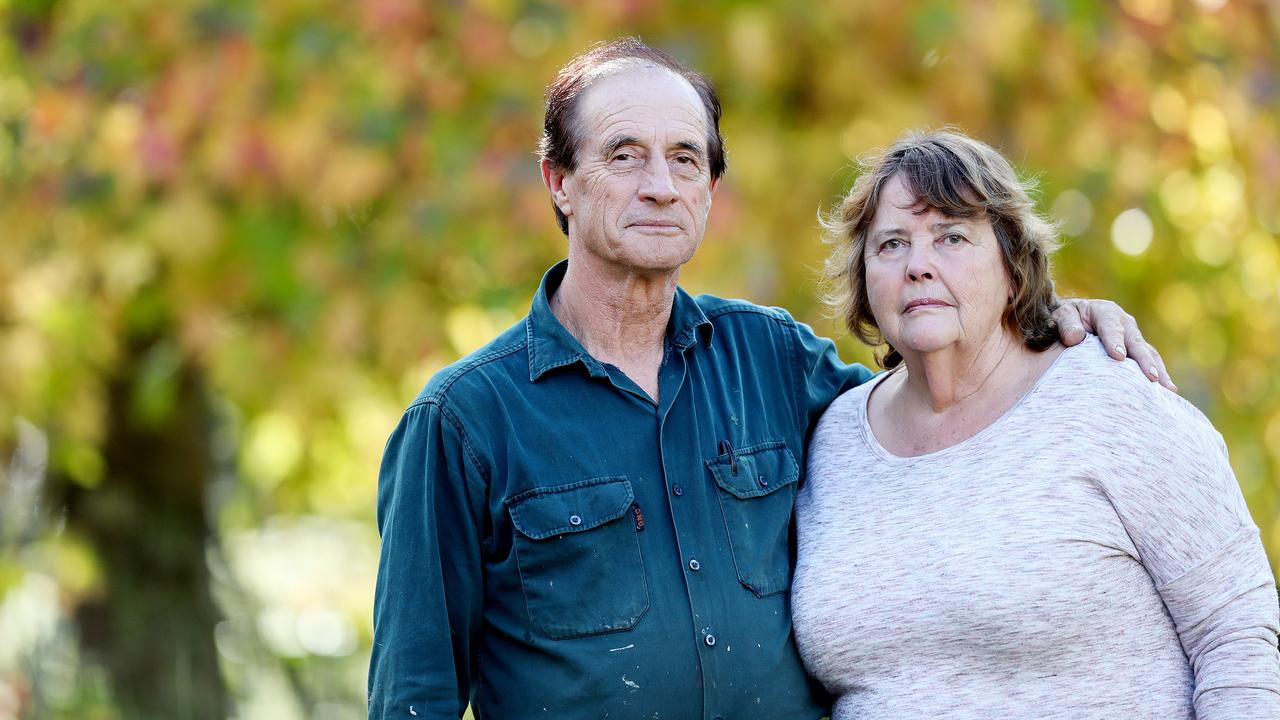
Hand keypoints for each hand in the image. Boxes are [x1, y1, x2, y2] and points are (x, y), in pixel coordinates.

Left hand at [1053, 299, 1175, 391]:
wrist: (1072, 320)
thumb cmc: (1066, 320)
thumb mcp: (1061, 316)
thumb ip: (1066, 324)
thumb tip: (1075, 337)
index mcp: (1105, 311)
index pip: (1110, 326)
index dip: (1114, 340)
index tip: (1118, 356)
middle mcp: (1124, 323)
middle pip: (1135, 342)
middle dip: (1144, 360)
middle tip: (1152, 377)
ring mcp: (1133, 337)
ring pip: (1148, 353)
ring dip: (1158, 370)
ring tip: (1167, 389)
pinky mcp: (1137, 350)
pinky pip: (1150, 361)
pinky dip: (1159, 375)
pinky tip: (1167, 392)